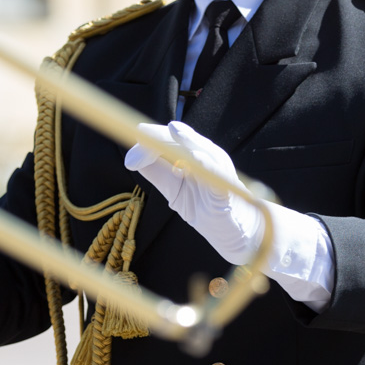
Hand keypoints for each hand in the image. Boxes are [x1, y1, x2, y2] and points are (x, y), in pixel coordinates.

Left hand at [124, 121, 263, 264]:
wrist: (233, 233)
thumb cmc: (205, 207)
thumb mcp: (174, 190)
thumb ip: (156, 173)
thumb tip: (131, 159)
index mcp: (195, 156)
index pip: (172, 140)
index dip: (153, 138)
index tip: (134, 142)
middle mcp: (209, 159)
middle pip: (186, 140)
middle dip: (163, 136)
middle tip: (141, 132)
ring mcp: (220, 173)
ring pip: (205, 150)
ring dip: (188, 140)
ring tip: (173, 130)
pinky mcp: (228, 190)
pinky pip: (218, 175)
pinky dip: (208, 164)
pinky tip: (195, 158)